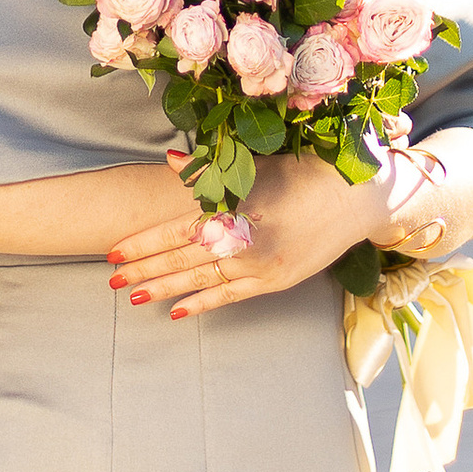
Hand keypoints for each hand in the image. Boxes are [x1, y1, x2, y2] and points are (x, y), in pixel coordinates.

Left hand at [106, 143, 389, 324]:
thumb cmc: (309, 172)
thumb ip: (213, 169)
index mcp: (242, 205)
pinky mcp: (276, 282)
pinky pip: (231, 296)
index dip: (145, 242)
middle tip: (112, 279)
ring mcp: (263, 265)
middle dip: (146, 269)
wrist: (360, 200)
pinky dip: (202, 303)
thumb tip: (171, 160)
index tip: (114, 251)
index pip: (181, 228)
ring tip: (132, 296)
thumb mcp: (261, 164)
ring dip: (165, 288)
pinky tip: (176, 311)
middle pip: (185, 258)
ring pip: (203, 280)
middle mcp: (249, 240)